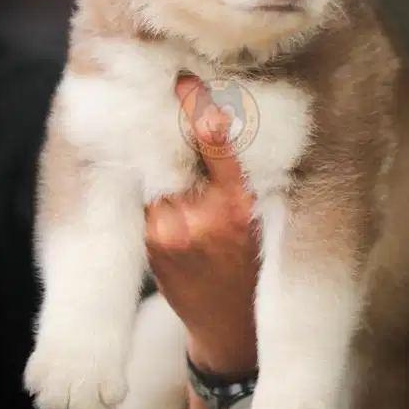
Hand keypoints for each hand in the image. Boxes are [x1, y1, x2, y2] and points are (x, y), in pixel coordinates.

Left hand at [145, 75, 259, 374]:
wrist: (229, 329)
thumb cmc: (254, 263)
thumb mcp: (261, 217)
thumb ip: (236, 176)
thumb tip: (211, 119)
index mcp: (239, 206)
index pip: (215, 143)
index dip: (197, 107)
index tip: (185, 79)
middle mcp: (200, 216)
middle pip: (178, 149)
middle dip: (175, 124)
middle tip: (174, 89)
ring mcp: (167, 230)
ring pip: (158, 170)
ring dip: (164, 155)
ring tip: (178, 159)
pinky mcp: (147, 241)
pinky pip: (147, 196)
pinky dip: (156, 184)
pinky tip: (167, 185)